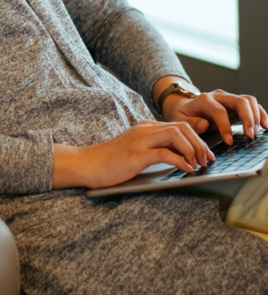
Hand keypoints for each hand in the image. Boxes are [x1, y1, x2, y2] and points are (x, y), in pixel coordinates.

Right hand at [51, 120, 213, 189]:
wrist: (86, 164)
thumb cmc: (110, 162)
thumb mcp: (136, 151)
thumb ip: (154, 150)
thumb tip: (180, 159)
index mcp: (146, 127)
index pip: (179, 125)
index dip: (197, 138)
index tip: (206, 154)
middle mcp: (145, 129)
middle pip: (182, 127)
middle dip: (200, 143)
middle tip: (207, 160)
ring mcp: (140, 140)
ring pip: (177, 135)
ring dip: (193, 150)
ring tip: (199, 165)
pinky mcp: (136, 154)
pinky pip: (165, 153)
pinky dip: (180, 161)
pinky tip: (186, 170)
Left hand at [163, 89, 267, 143]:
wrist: (185, 107)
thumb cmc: (183, 116)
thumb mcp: (180, 120)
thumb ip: (191, 123)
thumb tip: (205, 124)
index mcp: (204, 100)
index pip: (219, 111)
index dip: (225, 126)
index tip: (229, 142)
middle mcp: (219, 96)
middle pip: (238, 101)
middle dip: (247, 118)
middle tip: (249, 136)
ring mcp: (229, 99)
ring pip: (248, 100)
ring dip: (256, 116)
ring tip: (258, 132)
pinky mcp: (236, 104)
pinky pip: (252, 105)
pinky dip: (260, 114)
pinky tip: (265, 126)